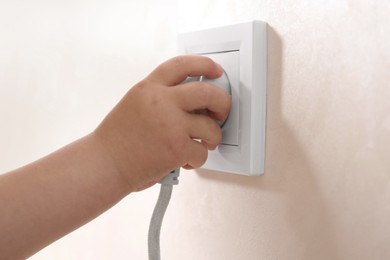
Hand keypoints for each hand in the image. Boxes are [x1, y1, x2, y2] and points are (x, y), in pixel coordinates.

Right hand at [94, 55, 230, 190]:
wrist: (105, 164)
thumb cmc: (117, 139)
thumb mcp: (136, 104)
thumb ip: (162, 97)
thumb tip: (195, 103)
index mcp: (149, 88)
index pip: (182, 65)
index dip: (204, 64)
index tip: (216, 70)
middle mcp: (161, 101)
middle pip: (208, 92)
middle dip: (223, 102)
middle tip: (221, 112)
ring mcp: (171, 124)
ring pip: (211, 126)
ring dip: (213, 137)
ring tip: (206, 143)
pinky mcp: (177, 148)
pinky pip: (203, 151)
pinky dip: (199, 159)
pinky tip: (188, 160)